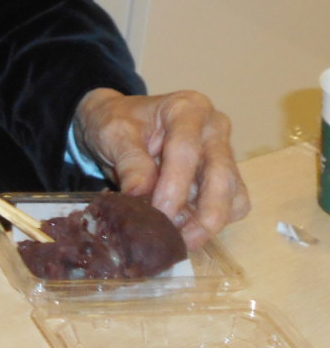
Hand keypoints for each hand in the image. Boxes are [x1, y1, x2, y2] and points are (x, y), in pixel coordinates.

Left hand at [73, 88, 249, 248]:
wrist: (119, 123)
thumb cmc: (118, 122)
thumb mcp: (114, 134)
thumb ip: (130, 162)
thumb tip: (140, 196)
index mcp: (188, 108)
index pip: (186, 150)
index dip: (174, 187)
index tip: (158, 214)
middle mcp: (214, 128)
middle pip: (221, 175)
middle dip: (203, 213)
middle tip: (179, 239)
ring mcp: (224, 152)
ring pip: (233, 194)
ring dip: (210, 222)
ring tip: (180, 239)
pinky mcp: (226, 175)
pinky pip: (233, 204)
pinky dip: (213, 222)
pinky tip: (186, 230)